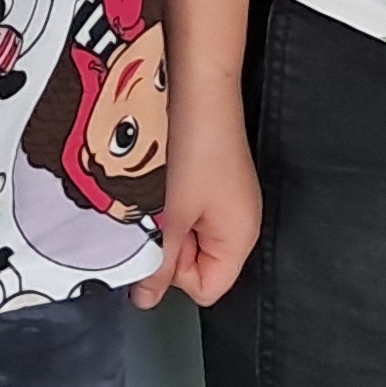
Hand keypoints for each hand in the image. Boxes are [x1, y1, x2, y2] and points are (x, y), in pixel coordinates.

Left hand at [135, 84, 259, 309]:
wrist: (198, 86)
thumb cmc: (193, 146)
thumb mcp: (170, 214)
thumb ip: (157, 262)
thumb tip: (145, 301)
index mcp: (240, 239)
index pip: (206, 289)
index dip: (176, 272)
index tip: (161, 238)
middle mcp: (239, 224)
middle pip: (196, 263)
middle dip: (169, 244)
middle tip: (157, 210)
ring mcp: (227, 200)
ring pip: (187, 234)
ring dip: (166, 219)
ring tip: (158, 190)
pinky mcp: (213, 178)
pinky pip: (188, 208)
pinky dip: (170, 199)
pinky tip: (162, 176)